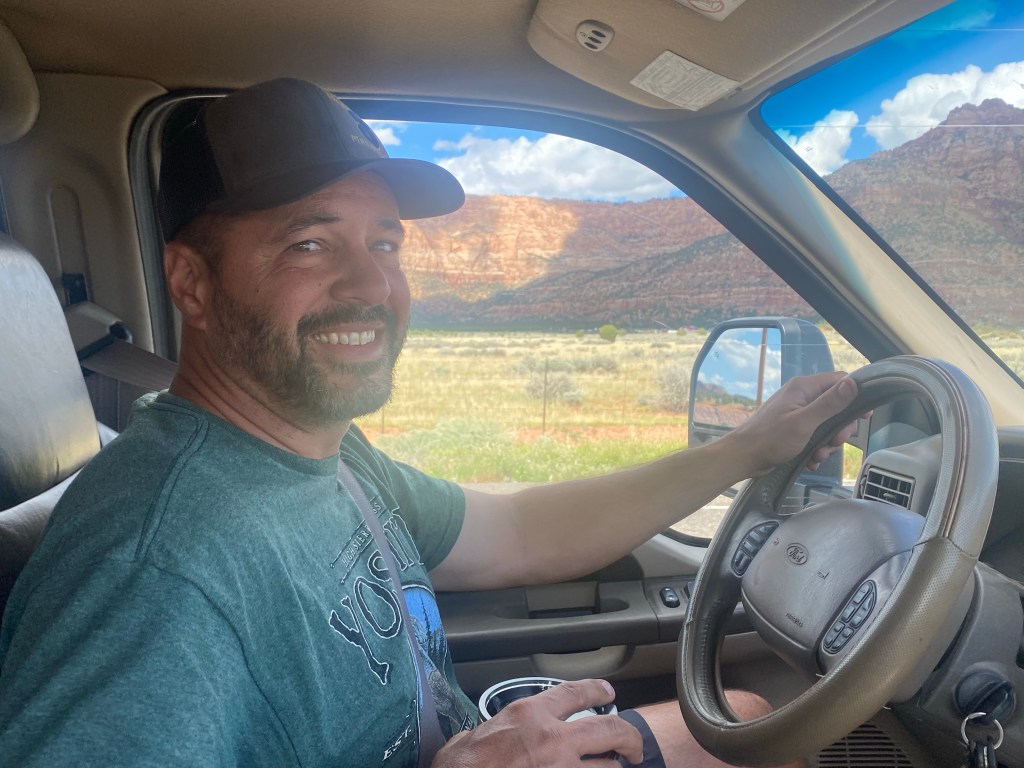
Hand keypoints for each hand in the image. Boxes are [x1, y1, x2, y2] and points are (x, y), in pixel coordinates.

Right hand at [432, 679, 643, 766]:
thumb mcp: (478, 733)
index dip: (597, 691)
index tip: (608, 693)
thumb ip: (505, 727)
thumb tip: (507, 730)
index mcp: (530, 715)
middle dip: (629, 737)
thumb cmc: (461, 767)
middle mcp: (552, 740)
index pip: (575, 693)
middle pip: (608, 730)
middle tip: (634, 748)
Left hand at [725, 372, 859, 476]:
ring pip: (826, 424)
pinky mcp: (793, 427)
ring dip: (827, 442)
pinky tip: (810, 460)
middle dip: (839, 428)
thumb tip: (853, 383)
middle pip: (835, 406)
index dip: (855, 397)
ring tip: (817, 455)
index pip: (840, 381)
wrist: (744, 457)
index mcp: (803, 388)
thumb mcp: (804, 422)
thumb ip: (829, 404)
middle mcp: (801, 396)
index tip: (863, 417)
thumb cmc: (771, 439)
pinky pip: (814, 435)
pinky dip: (815, 448)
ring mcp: (796, 412)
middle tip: (834, 443)